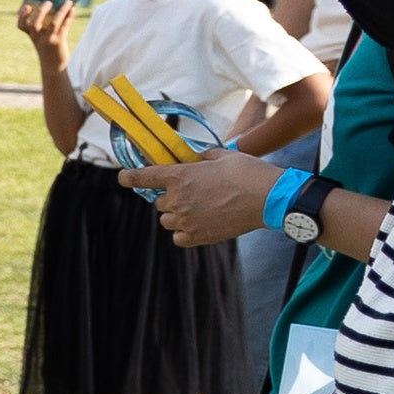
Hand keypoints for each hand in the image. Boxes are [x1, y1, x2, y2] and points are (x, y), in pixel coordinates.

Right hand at [15, 0, 75, 59]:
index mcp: (32, 36)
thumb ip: (44, 26)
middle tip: (48, 2)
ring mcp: (48, 40)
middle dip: (40, 12)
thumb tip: (55, 6)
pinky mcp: (59, 42)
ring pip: (53, 24)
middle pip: (34, 24)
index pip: (21, 25)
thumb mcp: (41, 39)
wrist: (53, 67)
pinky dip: (69, 16)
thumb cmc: (48, 50)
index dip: (22, 16)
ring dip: (61, 11)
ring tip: (67, 1)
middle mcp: (37, 38)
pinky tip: (73, 9)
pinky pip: (65, 26)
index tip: (27, 6)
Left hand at [121, 150, 279, 245]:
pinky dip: (184, 232)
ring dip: (177, 215)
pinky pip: (178, 237)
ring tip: (200, 209)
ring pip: (167, 219)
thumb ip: (201, 157)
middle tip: (193, 193)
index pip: (142, 177)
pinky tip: (199, 224)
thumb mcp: (222, 155)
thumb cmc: (247, 173)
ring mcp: (186, 220)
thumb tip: (194, 159)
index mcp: (179, 176)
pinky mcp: (197, 236)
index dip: (130, 177)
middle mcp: (177, 199)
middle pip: (159, 201)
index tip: (124, 177)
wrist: (269, 198)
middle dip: (171, 197)